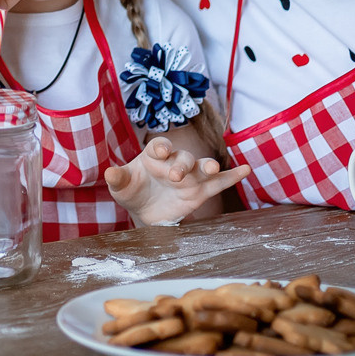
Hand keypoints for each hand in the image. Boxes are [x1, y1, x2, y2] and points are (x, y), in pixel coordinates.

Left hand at [105, 137, 250, 226]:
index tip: (160, 153)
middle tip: (175, 177)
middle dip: (181, 164)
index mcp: (153, 156)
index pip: (159, 145)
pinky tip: (245, 170)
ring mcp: (190, 176)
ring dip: (209, 165)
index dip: (161, 147)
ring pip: (202, 167)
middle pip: (183, 157)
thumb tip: (109, 172)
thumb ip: (117, 179)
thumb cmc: (132, 192)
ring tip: (212, 168)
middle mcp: (174, 162)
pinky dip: (232, 176)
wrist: (144, 210)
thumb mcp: (121, 187)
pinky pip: (219, 183)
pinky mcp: (200, 192)